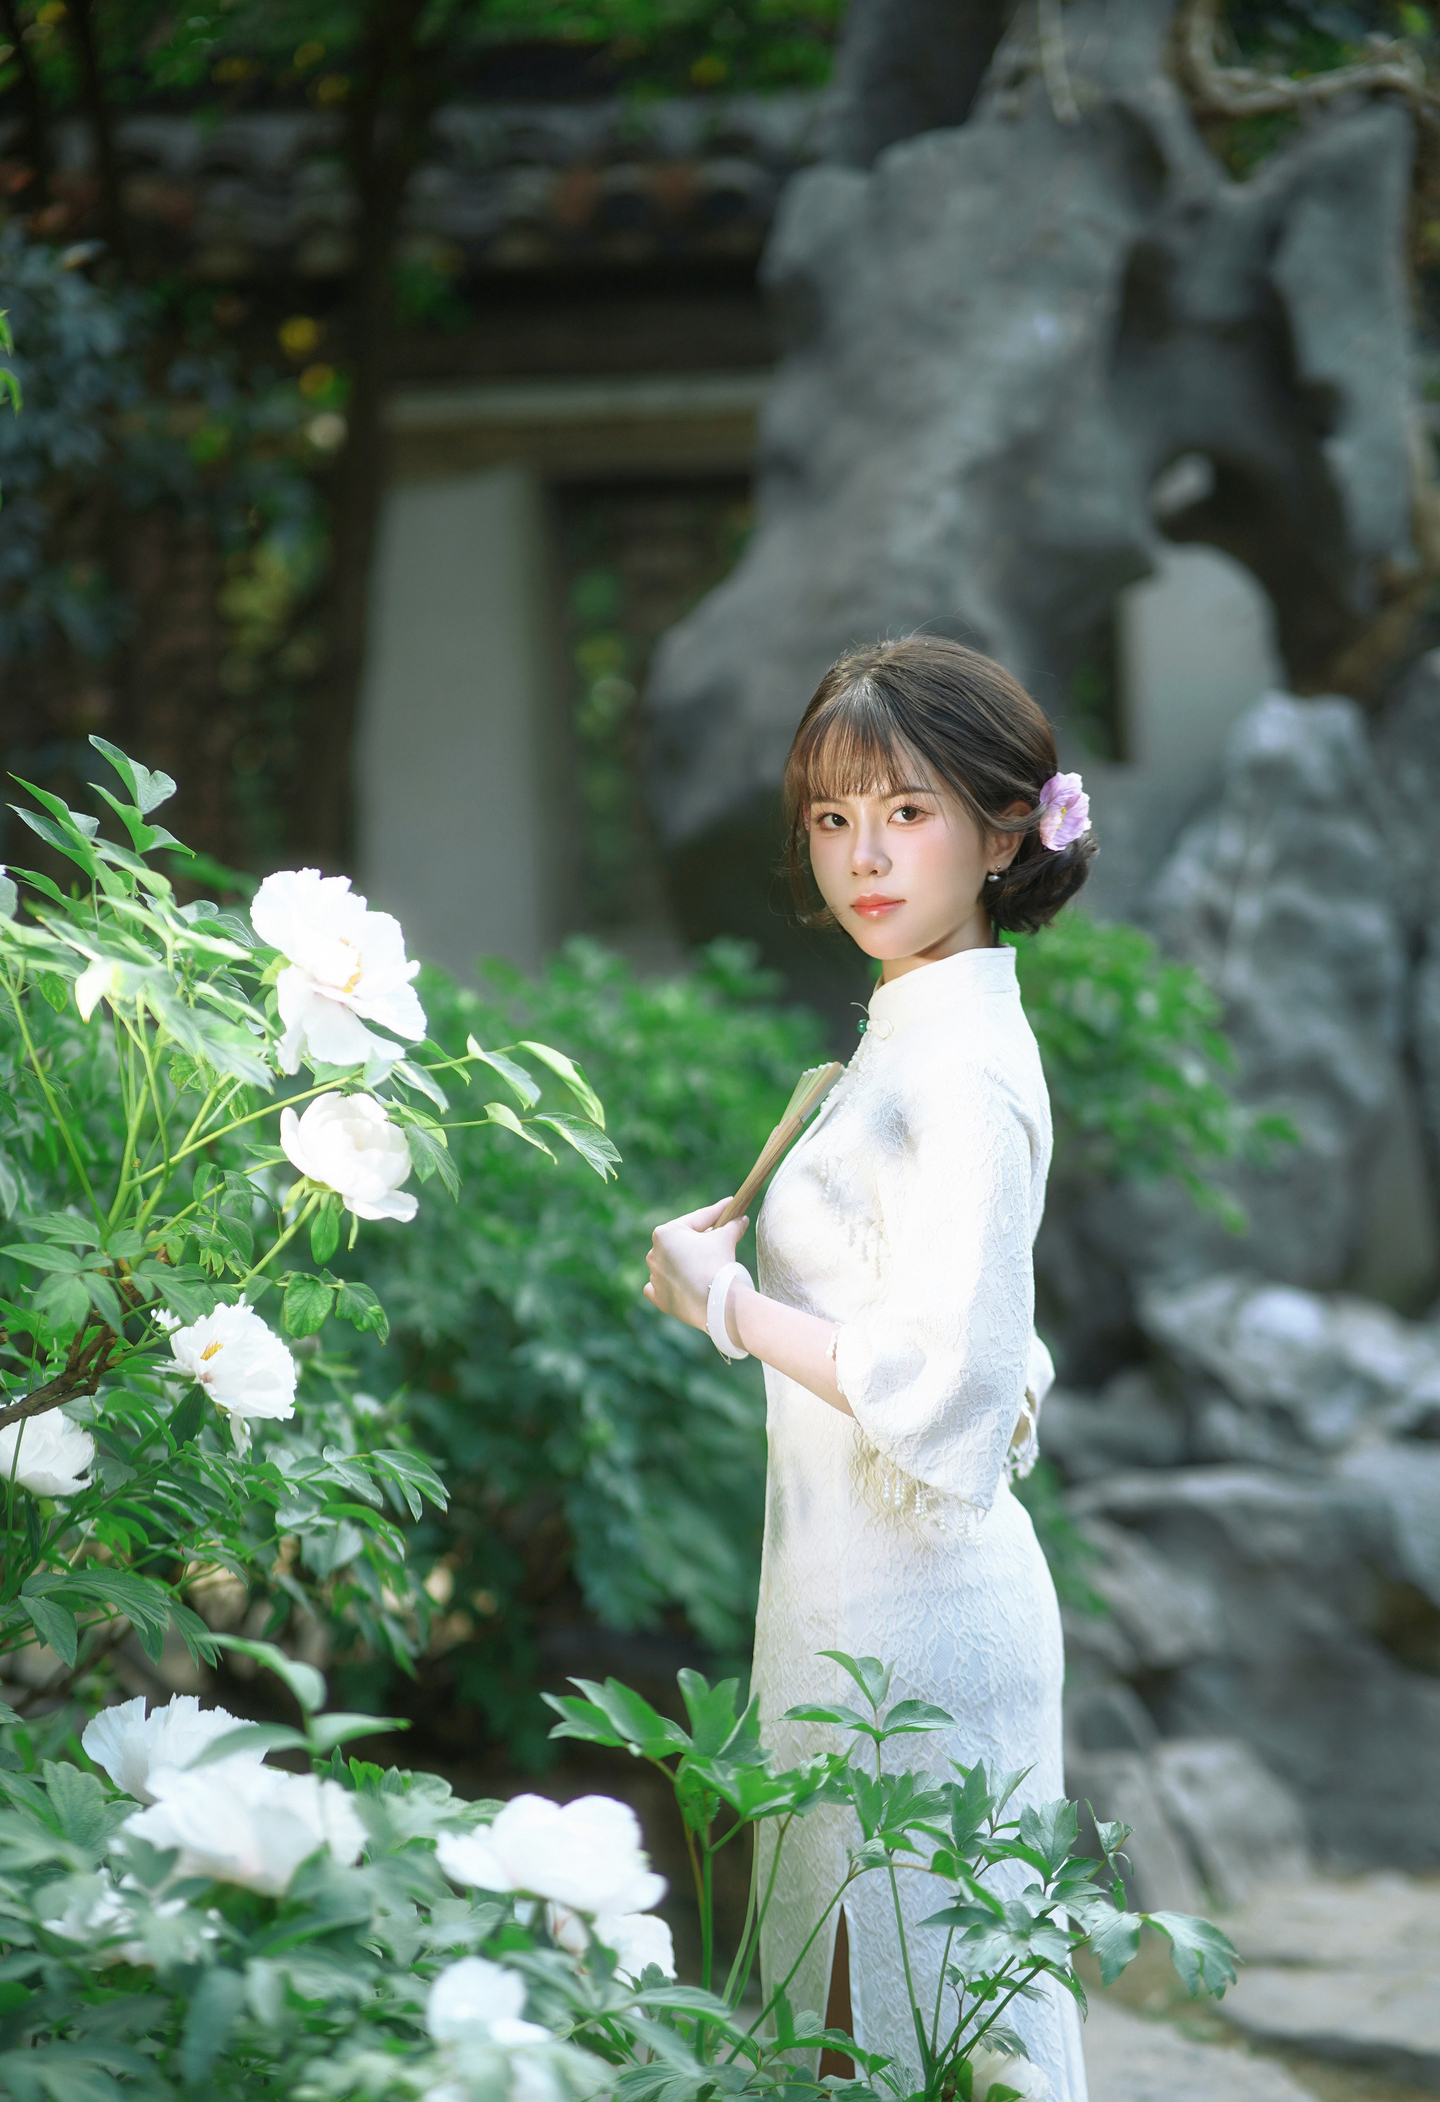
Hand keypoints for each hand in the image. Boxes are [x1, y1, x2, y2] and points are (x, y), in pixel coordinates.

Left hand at [644, 1199, 749, 1333]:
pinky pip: (661, 1287)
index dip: (718, 1211)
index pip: (697, 1219)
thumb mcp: (726, 1238)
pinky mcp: (658, 1297)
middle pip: (683, 1242)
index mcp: (665, 1233)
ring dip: (684, 1261)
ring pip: (671, 1263)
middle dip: (700, 1238)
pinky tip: (679, 1283)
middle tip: (719, 1234)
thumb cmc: (717, 1264)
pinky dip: (670, 1284)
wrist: (715, 1302)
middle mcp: (654, 1253)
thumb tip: (742, 1219)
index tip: (730, 1205)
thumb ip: (733, 1226)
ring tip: (703, 1263)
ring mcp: (654, 1276)